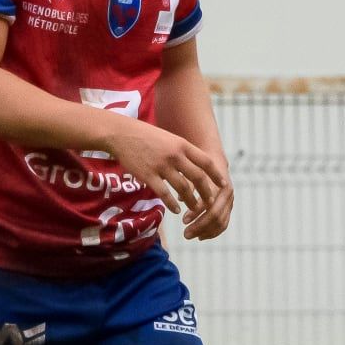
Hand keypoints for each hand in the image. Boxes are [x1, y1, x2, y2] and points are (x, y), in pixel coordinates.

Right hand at [104, 116, 224, 220]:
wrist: (121, 134)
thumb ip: (182, 151)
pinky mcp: (148, 175)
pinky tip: (176, 210)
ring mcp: (161, 166)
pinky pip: (164, 193)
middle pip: (198, 178)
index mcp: (182, 145)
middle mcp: (175, 155)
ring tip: (194, 209)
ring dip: (191, 201)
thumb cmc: (145, 136)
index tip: (223, 185)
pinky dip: (172, 204)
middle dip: (207, 193)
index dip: (216, 175)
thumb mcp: (169, 138)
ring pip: (183, 188)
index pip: (206, 162)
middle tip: (211, 203)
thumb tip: (197, 165)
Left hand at [182, 171, 233, 240]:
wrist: (213, 161)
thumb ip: (188, 185)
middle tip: (185, 234)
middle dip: (200, 227)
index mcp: (220, 185)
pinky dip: (212, 232)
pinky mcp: (228, 208)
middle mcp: (228, 194)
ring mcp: (230, 202)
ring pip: (221, 223)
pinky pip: (223, 224)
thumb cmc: (198, 166)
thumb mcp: (192, 172)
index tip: (183, 220)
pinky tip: (200, 236)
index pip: (210, 205)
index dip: (197, 214)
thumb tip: (180, 199)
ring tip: (189, 235)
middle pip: (216, 216)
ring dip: (205, 232)